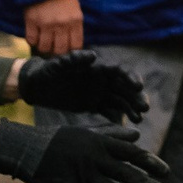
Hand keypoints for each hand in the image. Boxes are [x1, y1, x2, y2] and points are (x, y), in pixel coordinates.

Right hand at [0, 122, 173, 182]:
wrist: (27, 149)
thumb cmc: (59, 140)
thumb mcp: (88, 131)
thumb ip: (114, 134)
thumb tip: (137, 135)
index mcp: (102, 143)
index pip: (134, 154)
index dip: (152, 164)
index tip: (166, 173)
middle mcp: (97, 160)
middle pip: (129, 174)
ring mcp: (84, 176)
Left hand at [16, 50, 147, 120]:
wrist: (38, 86)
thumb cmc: (48, 71)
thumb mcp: (58, 64)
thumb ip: (74, 59)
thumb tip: (93, 55)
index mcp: (98, 68)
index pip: (120, 71)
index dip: (131, 78)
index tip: (139, 87)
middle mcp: (102, 80)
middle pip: (125, 88)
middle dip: (136, 97)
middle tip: (144, 108)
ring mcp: (99, 93)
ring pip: (121, 100)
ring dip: (131, 109)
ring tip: (139, 120)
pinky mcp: (93, 104)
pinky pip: (109, 111)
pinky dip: (118, 118)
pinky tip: (126, 127)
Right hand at [22, 0, 83, 56]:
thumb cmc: (64, 0)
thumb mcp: (76, 12)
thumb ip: (75, 28)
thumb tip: (72, 48)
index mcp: (75, 21)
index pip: (75, 46)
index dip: (71, 52)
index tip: (67, 52)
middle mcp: (61, 24)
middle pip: (59, 50)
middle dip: (57, 53)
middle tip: (54, 49)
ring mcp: (45, 23)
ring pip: (44, 47)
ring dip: (44, 47)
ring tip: (45, 43)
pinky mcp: (32, 21)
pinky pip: (31, 40)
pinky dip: (33, 41)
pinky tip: (36, 36)